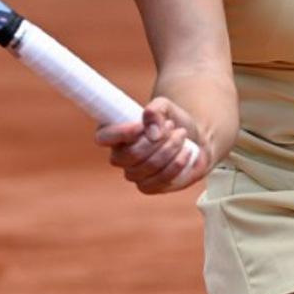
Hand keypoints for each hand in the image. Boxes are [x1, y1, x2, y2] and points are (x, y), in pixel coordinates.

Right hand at [94, 97, 209, 194]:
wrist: (190, 137)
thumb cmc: (170, 119)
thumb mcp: (164, 106)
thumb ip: (156, 110)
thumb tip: (152, 132)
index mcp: (113, 134)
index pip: (103, 137)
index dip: (120, 133)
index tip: (141, 125)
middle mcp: (119, 157)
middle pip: (131, 154)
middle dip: (157, 140)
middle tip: (172, 125)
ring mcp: (133, 175)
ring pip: (149, 167)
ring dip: (170, 148)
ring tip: (181, 134)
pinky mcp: (149, 187)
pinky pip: (162, 179)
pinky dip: (177, 163)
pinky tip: (186, 151)